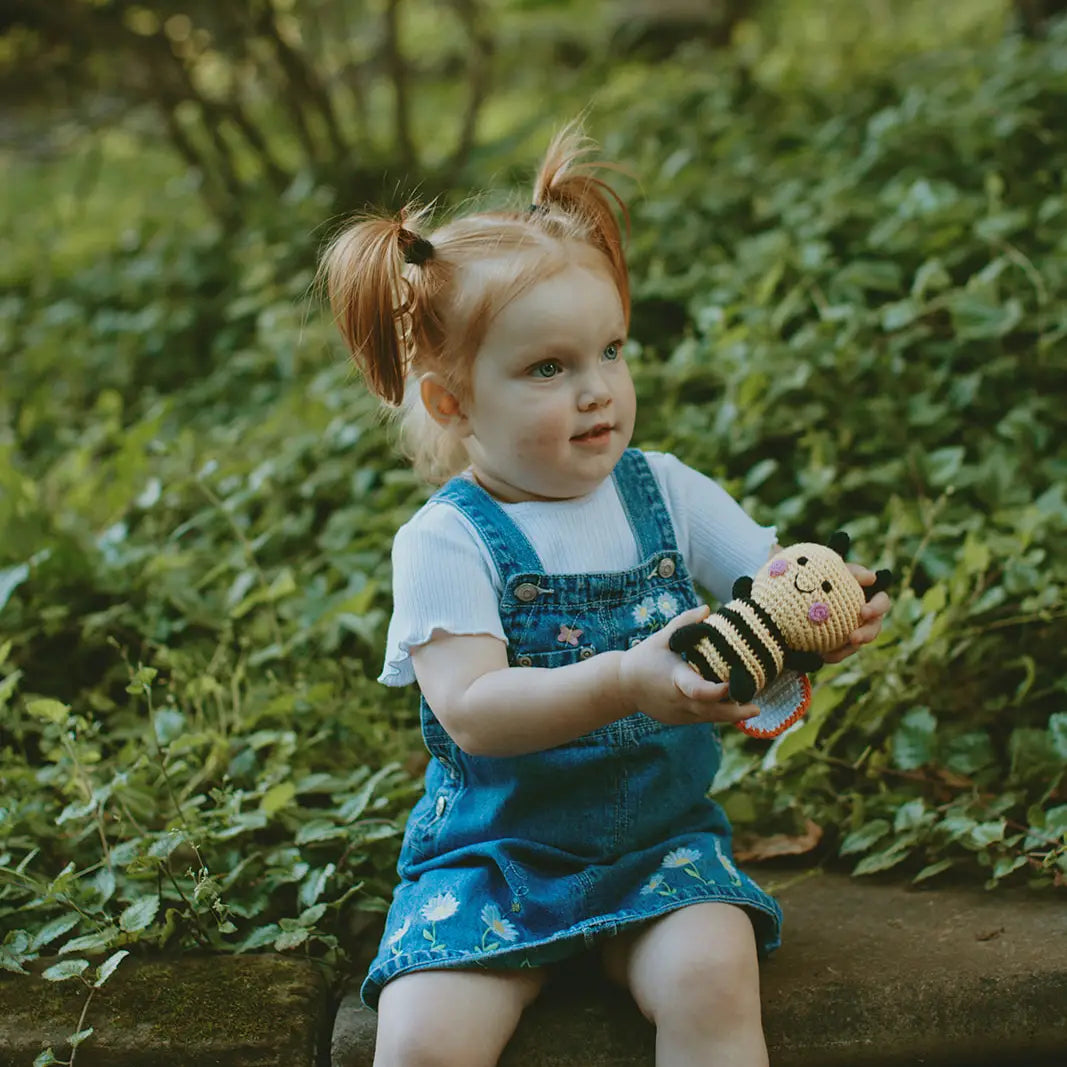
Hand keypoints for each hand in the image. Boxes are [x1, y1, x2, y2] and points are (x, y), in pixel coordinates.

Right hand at [618, 605, 758, 724]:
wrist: (623, 686)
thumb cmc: (644, 658)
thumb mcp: (662, 638)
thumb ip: (684, 623)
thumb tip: (707, 609)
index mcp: (675, 679)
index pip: (697, 690)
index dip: (716, 691)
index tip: (732, 685)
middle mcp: (678, 700)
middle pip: (710, 711)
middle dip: (734, 711)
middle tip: (756, 707)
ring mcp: (678, 713)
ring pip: (708, 718)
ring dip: (730, 715)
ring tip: (751, 707)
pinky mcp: (678, 719)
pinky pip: (701, 719)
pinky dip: (716, 714)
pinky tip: (733, 709)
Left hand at [821, 563, 891, 663]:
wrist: (809, 591)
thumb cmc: (831, 576)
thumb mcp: (841, 571)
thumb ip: (855, 573)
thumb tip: (872, 577)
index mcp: (872, 599)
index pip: (883, 603)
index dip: (877, 608)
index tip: (864, 612)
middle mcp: (867, 618)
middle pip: (874, 629)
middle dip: (866, 635)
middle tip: (853, 637)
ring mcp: (855, 630)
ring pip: (857, 644)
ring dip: (848, 649)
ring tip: (833, 652)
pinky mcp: (842, 642)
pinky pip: (841, 652)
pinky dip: (833, 654)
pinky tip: (822, 655)